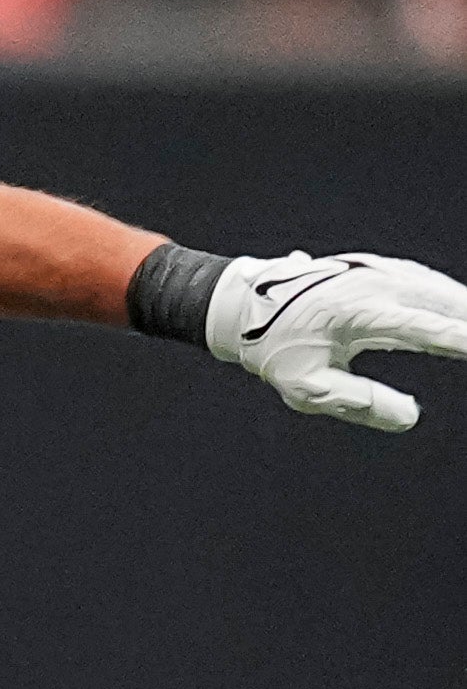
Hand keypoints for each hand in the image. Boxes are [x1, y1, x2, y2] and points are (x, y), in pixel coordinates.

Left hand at [207, 250, 466, 431]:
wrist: (244, 304)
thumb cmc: (274, 350)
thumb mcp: (306, 387)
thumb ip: (359, 403)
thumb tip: (410, 418)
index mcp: (361, 313)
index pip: (429, 330)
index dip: (464, 340)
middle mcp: (378, 285)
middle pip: (448, 304)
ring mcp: (383, 272)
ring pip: (444, 290)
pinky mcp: (385, 269)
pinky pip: (431, 284)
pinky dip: (455, 300)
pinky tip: (466, 314)